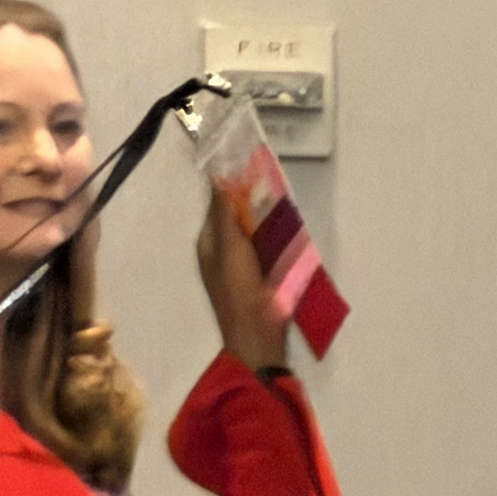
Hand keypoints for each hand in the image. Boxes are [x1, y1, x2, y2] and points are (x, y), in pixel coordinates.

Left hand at [196, 183, 288, 372]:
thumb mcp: (231, 248)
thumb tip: (216, 175)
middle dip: (251, 196)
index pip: (216, 201)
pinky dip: (274, 231)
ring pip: (251, 227)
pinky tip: (288, 221)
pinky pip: (264, 243)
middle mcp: (220, 249)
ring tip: (282, 192)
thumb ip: (224, 213)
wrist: (258, 337)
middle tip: (272, 174)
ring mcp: (240, 262)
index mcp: (208, 242)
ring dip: (264, 212)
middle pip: (235, 213)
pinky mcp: (259, 272)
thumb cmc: (241, 291)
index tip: (249, 158)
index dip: (230, 181)